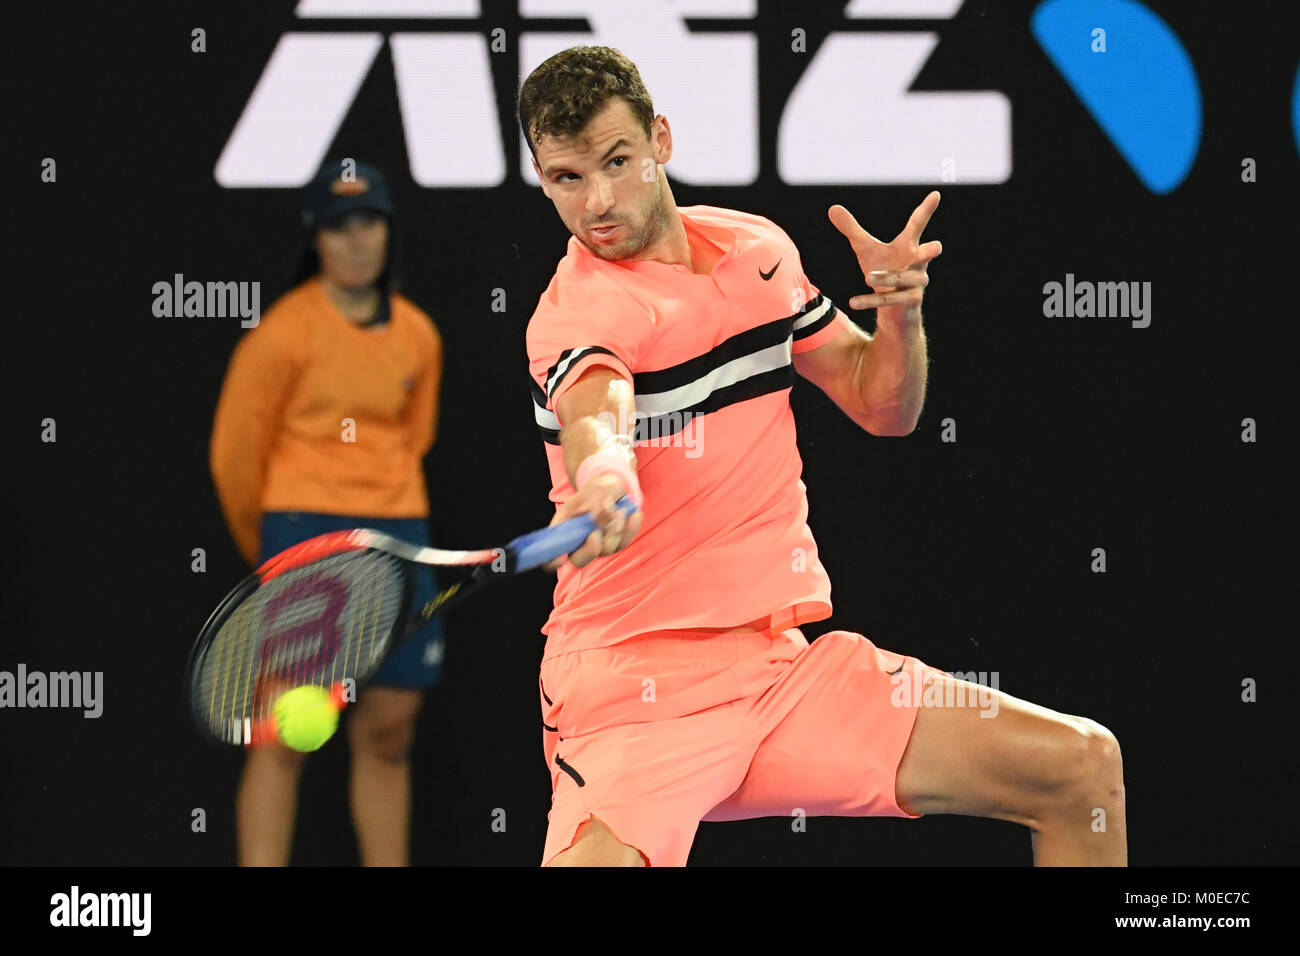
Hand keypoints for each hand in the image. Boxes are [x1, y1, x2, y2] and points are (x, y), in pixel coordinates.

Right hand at [542, 472, 642, 571]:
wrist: (615, 487)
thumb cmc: (598, 489)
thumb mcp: (597, 489)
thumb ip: (598, 503)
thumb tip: (601, 520)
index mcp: (563, 528)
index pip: (550, 555)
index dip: (552, 561)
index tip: (562, 559)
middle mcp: (578, 541)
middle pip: (579, 560)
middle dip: (590, 550)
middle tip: (596, 534)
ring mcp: (597, 545)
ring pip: (606, 550)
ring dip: (615, 531)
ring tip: (620, 509)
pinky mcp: (615, 543)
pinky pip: (623, 542)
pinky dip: (630, 529)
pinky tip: (635, 515)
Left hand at [828, 191, 942, 325]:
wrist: (893, 309)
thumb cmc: (883, 271)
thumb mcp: (865, 249)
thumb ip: (852, 230)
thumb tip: (832, 208)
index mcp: (908, 246)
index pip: (917, 225)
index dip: (926, 211)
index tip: (935, 195)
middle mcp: (917, 263)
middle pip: (926, 255)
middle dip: (930, 251)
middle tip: (937, 246)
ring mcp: (916, 284)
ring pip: (905, 278)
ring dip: (887, 277)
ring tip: (866, 277)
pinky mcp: (909, 302)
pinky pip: (891, 300)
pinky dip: (870, 301)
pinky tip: (853, 302)